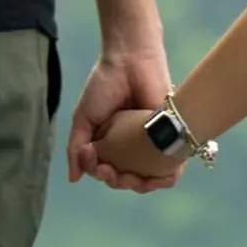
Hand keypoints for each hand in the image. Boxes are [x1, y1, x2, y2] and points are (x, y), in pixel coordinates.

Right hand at [68, 44, 175, 187]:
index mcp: (111, 143)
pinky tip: (156, 180)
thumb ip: (76, 148)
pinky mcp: (171, 137)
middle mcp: (131, 147)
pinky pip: (172, 169)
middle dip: (117, 181)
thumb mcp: (83, 119)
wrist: (130, 60)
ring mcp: (151, 144)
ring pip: (149, 178)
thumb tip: (74, 179)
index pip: (107, 172)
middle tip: (109, 171)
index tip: (95, 164)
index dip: (101, 175)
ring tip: (130, 178)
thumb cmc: (104, 85)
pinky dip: (166, 180)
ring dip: (139, 185)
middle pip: (128, 179)